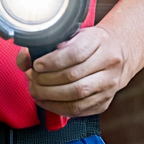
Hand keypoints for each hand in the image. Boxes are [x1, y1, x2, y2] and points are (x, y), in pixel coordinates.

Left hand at [15, 25, 133, 117]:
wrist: (118, 53)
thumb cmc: (90, 42)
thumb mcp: (73, 33)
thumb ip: (47, 43)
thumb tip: (26, 59)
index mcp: (100, 41)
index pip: (75, 54)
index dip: (52, 61)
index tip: (37, 65)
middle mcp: (109, 63)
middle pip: (73, 77)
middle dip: (46, 81)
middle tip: (32, 79)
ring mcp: (109, 85)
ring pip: (76, 96)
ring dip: (49, 96)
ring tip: (35, 90)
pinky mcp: (105, 102)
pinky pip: (79, 110)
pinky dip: (58, 108)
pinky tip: (46, 101)